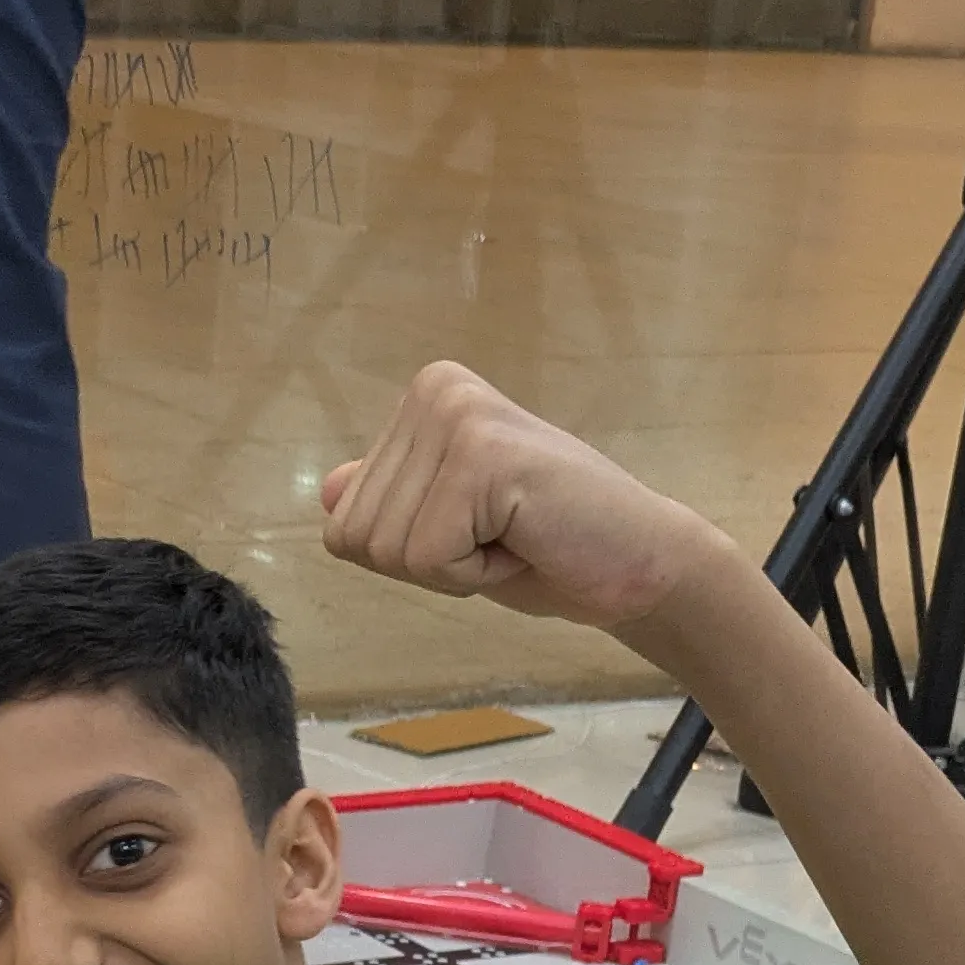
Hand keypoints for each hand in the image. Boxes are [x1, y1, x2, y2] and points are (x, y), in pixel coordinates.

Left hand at [321, 362, 718, 638]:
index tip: (477, 532)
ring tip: (515, 534)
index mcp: (422, 398)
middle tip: (502, 537)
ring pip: (388, 550)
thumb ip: (392, 501)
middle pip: (357, 535)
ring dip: (455, 568)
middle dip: (428, 564)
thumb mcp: (450, 526)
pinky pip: (429, 557)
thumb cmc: (547, 547)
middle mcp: (434, 391)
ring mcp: (458, 418)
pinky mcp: (483, 456)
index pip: (343, 519)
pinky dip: (476, 573)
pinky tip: (527, 538)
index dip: (410, 556)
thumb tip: (327, 492)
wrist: (637, 565)